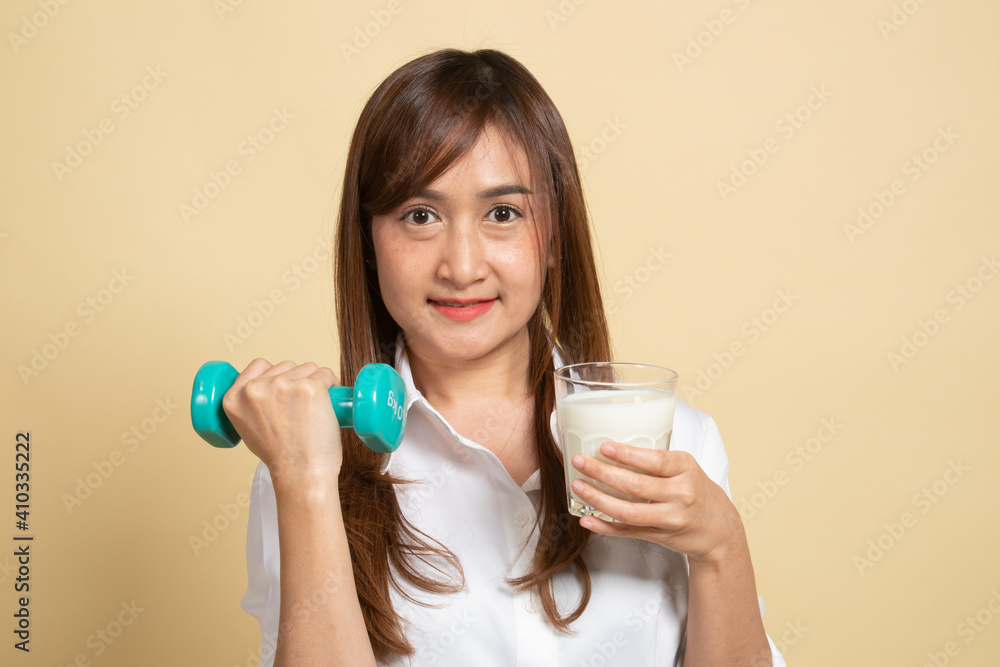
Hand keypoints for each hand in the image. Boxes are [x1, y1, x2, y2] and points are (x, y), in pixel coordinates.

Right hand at [221, 359, 343, 483]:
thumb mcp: (247, 429)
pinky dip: (331, 384)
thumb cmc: (281, 456)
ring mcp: (282, 386)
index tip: (285, 386)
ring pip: (307, 368)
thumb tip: (267, 387)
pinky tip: (329, 401)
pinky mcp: (309, 387)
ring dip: (315, 381)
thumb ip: (250, 405)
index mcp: (234, 398)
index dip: (275, 373)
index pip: (258, 364)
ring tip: (314, 409)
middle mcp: (255, 389)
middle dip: (297, 380)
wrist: (301, 474)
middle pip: (285, 366)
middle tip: (301, 408)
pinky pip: (325, 373)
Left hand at [570, 443, 744, 564]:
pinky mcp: (659, 537)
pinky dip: (604, 527)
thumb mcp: (686, 468)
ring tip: (578, 486)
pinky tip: (586, 518)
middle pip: (635, 486)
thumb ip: (658, 461)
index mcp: (686, 470)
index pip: (655, 461)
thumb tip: (614, 448)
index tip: (605, 447)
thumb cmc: (698, 491)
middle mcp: (680, 495)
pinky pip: (627, 532)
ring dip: (598, 499)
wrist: (720, 531)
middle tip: (580, 462)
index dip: (628, 455)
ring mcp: (669, 519)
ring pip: (628, 512)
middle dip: (603, 473)